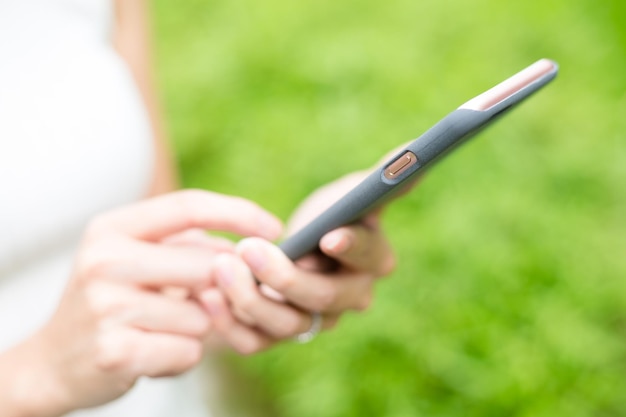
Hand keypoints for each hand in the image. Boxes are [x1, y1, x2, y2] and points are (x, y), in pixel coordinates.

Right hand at [3, 190, 281, 416]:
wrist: (52, 362)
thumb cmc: (109, 302)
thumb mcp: (133, 259)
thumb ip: (186, 247)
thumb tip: (244, 252)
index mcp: (112, 228)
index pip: (188, 206)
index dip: (239, 213)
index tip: (275, 228)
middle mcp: (105, 260)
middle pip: (209, 265)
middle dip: (219, 288)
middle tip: (197, 302)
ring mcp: (106, 305)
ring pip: (202, 315)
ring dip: (194, 329)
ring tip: (157, 331)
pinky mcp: (115, 350)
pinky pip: (189, 352)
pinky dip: (181, 358)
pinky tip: (150, 354)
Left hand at [200, 171, 399, 353]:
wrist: (297, 249)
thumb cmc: (328, 215)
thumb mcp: (352, 192)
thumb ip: (384, 175)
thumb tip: (414, 147)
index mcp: (373, 261)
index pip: (367, 256)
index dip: (350, 246)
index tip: (328, 235)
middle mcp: (349, 299)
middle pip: (322, 299)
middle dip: (284, 276)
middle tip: (249, 248)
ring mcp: (315, 322)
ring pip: (287, 325)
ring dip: (250, 299)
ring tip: (220, 266)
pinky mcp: (279, 336)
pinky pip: (255, 342)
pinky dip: (229, 323)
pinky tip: (208, 295)